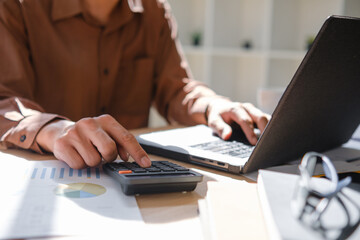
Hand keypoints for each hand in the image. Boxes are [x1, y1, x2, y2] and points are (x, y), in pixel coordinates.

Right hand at [35, 114, 150, 168]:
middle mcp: (90, 123)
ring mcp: (75, 133)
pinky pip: (79, 165)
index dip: (137, 153)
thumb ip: (120, 144)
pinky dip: (80, 165)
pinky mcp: (63, 144)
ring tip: (87, 153)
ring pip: (94, 161)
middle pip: (109, 150)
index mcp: (106, 120)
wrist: (61, 133)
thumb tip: (127, 157)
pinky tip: (77, 155)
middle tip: (103, 155)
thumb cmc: (90, 136)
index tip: (146, 164)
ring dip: (93, 162)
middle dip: (109, 158)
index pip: (126, 138)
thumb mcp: (106, 135)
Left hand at [206, 99, 270, 144]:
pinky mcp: (257, 114)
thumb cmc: (217, 115)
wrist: (219, 107)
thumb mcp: (214, 122)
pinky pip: (266, 120)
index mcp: (236, 109)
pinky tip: (271, 137)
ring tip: (271, 141)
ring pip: (266, 118)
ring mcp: (253, 110)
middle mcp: (247, 108)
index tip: (254, 142)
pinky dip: (270, 127)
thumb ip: (220, 128)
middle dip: (264, 129)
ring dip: (269, 128)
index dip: (250, 132)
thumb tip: (227, 136)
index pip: (245, 120)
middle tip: (266, 143)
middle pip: (260, 117)